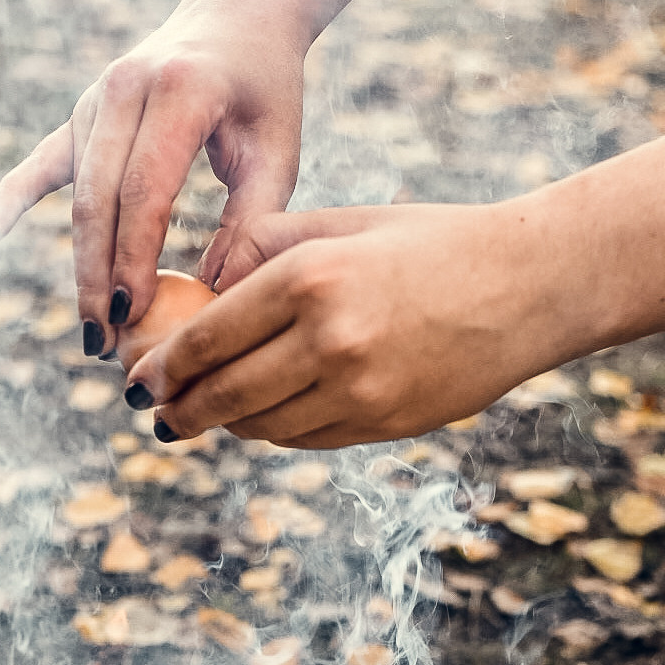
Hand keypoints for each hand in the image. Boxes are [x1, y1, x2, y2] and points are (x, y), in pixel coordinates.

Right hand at [0, 7, 302, 352]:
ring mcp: (94, 96)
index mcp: (179, 90)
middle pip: (98, 200)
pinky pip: (44, 161)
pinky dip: (15, 195)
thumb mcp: (276, 155)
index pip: (144, 191)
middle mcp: (125, 86)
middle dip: (97, 277)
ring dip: (78, 264)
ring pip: (76, 193)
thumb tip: (219, 302)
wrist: (238, 13)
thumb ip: (251, 225)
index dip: (133, 258)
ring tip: (88, 327)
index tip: (130, 315)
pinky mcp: (81, 111)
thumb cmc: (266, 92)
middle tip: (103, 343)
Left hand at [125, 201, 569, 448]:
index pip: (206, 338)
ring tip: (202, 415)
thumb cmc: (430, 242)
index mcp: (310, 277)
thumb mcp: (343, 224)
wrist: (530, 284)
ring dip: (224, 425)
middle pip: (222, 396)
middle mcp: (328, 340)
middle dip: (177, 409)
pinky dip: (272, 432)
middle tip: (153, 412)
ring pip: (260, 426)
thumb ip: (266, 248)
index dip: (160, 366)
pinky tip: (260, 418)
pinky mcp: (384, 424)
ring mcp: (359, 392)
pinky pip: (305, 439)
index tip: (134, 376)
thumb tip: (198, 287)